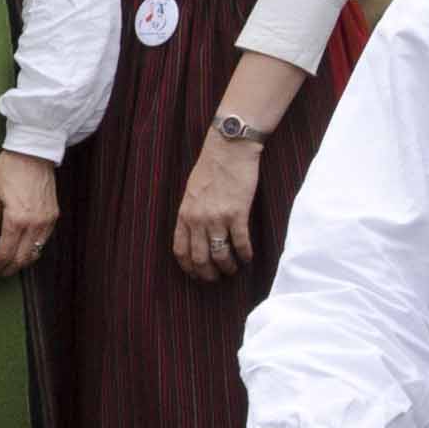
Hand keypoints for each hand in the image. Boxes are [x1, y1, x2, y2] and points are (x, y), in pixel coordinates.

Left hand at [0, 150, 60, 276]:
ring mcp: (47, 221)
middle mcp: (35, 224)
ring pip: (34, 254)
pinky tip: (20, 248)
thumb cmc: (8, 170)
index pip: (5, 254)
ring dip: (20, 262)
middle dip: (7, 269)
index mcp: (17, 219)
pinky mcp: (54, 217)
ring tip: (6, 262)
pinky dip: (31, 250)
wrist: (33, 152)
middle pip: (21, 260)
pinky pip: (42, 242)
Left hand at [172, 133, 262, 281]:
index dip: (189, 268)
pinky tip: (248, 258)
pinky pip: (240, 243)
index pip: (181, 251)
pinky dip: (245, 255)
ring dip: (228, 268)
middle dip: (208, 274)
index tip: (197, 275)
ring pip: (220, 255)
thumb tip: (195, 235)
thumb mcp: (191, 192)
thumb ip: (191, 214)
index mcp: (184, 214)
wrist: (229, 149)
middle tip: (217, 278)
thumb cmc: (210, 168)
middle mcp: (198, 219)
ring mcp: (217, 217)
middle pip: (200, 258)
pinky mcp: (237, 213)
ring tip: (234, 270)